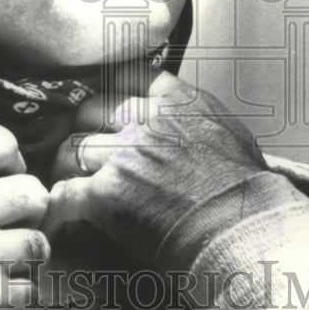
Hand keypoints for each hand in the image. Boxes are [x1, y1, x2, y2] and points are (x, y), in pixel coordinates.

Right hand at [0, 124, 49, 309]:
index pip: (0, 141)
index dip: (9, 159)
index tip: (5, 176)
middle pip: (32, 190)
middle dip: (25, 207)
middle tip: (11, 223)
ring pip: (39, 241)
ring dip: (25, 252)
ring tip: (4, 262)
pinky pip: (31, 288)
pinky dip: (18, 296)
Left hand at [44, 73, 265, 269]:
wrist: (247, 235)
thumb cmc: (250, 198)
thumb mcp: (233, 138)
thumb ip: (201, 122)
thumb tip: (193, 127)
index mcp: (181, 104)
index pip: (130, 75)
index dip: (111, 90)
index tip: (104, 106)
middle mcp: (150, 122)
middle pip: (91, 109)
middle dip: (83, 129)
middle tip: (81, 151)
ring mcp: (127, 155)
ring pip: (72, 149)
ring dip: (67, 168)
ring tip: (68, 184)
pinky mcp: (109, 193)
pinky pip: (65, 192)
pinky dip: (58, 206)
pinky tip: (59, 215)